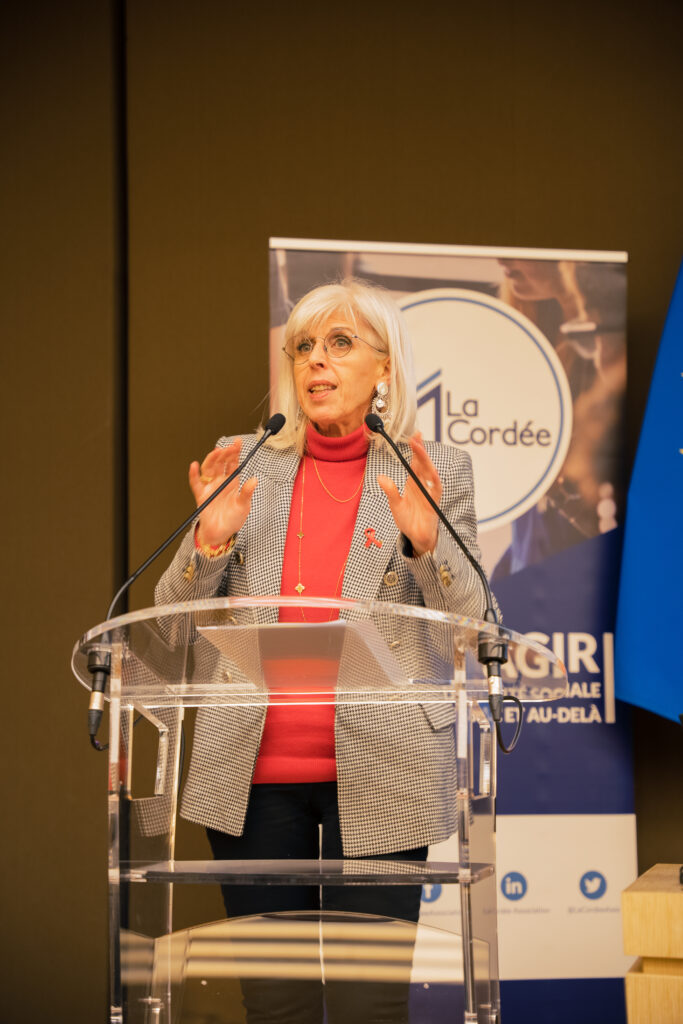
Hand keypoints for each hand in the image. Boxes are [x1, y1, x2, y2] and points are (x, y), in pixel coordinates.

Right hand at [189, 440, 257, 546]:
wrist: (220, 534)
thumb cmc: (233, 520)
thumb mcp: (244, 506)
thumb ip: (247, 493)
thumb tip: (254, 480)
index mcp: (232, 482)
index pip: (233, 463)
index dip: (235, 452)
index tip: (238, 442)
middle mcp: (220, 481)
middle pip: (221, 463)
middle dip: (224, 454)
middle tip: (228, 447)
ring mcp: (210, 487)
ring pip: (209, 469)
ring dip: (211, 460)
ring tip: (216, 452)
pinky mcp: (201, 495)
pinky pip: (196, 483)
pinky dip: (193, 474)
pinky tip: (194, 466)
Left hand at [377, 432, 440, 555]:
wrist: (417, 538)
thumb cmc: (408, 521)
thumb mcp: (395, 505)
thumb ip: (390, 491)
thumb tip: (380, 477)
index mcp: (413, 484)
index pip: (415, 463)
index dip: (415, 449)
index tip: (414, 436)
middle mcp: (422, 485)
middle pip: (423, 464)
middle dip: (420, 450)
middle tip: (416, 436)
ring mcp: (429, 493)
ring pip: (430, 473)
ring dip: (425, 460)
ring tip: (420, 449)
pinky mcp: (434, 503)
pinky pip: (436, 489)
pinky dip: (434, 480)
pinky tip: (431, 471)